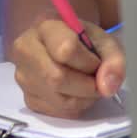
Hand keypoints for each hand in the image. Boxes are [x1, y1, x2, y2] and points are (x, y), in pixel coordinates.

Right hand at [8, 14, 124, 118]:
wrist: (66, 46)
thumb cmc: (84, 40)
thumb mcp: (104, 40)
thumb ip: (113, 59)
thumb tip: (108, 87)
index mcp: (44, 26)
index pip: (65, 49)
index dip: (88, 62)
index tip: (96, 61)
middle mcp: (25, 50)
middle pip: (57, 78)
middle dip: (87, 85)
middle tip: (97, 79)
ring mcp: (23, 77)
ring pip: (59, 99)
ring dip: (84, 98)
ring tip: (89, 84)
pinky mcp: (28, 99)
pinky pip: (58, 112)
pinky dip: (76, 106)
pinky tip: (78, 92)